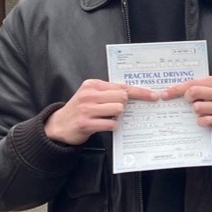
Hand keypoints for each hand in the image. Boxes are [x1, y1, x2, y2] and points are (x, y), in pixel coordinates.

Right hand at [44, 78, 159, 145]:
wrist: (59, 125)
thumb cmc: (80, 110)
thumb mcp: (92, 96)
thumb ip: (109, 92)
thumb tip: (132, 94)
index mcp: (92, 84)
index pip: (122, 86)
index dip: (140, 92)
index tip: (153, 95)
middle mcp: (89, 94)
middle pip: (122, 98)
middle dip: (123, 106)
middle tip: (112, 111)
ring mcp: (87, 108)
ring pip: (118, 110)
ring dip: (117, 117)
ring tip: (104, 118)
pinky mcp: (86, 123)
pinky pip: (111, 124)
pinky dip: (111, 126)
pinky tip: (102, 125)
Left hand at [161, 74, 211, 134]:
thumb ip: (204, 85)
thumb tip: (180, 90)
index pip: (194, 82)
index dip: (177, 89)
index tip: (166, 94)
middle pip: (194, 93)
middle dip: (187, 99)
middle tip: (190, 103)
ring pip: (198, 108)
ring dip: (196, 112)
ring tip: (203, 111)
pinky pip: (205, 121)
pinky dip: (202, 121)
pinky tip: (206, 120)